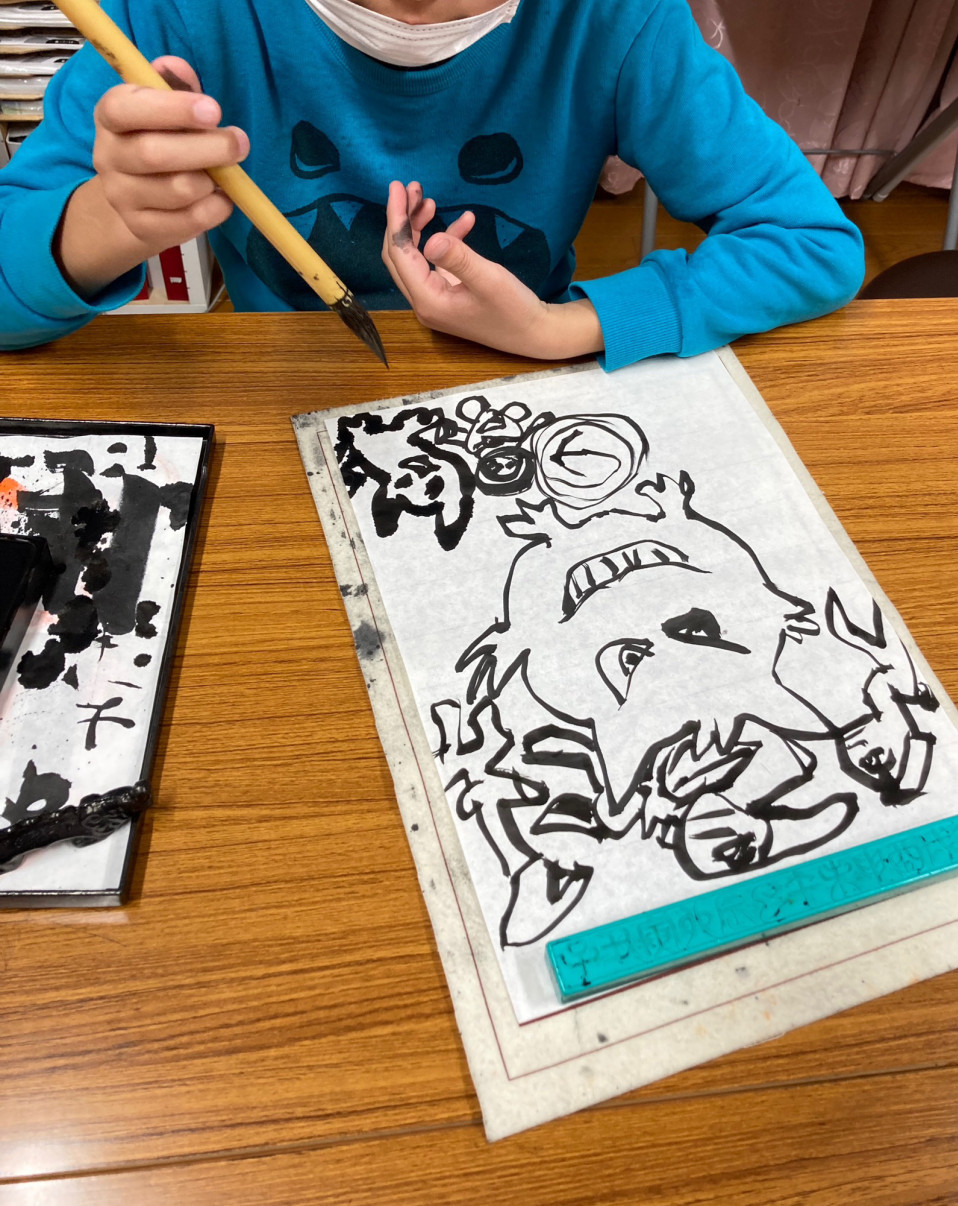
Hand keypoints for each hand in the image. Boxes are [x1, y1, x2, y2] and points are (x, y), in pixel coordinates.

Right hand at [56, 57, 248, 297]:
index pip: (126, 109)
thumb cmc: (158, 139)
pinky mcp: (143, 228)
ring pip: (177, 190)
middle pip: (154, 153)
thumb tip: (178, 68)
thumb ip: (173, 84)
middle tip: (239, 144)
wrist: (136, 201)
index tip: (214, 110)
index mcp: (110, 116)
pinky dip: (216, 209)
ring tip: (225, 173)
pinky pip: (189, 221)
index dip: (172, 109)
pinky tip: (222, 197)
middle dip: (206, 148)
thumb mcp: (161, 105)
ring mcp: (122, 196)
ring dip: (212, 181)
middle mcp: (108, 156)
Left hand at [381, 180, 603, 359]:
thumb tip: (431, 238)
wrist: (534, 335)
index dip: (396, 219)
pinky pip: (436, 263)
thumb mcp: (489, 280)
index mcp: (428, 300)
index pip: (399, 254)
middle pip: (399, 256)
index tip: (398, 187)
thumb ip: (459, 258)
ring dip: (418, 228)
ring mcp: (436, 299)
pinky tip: (466, 220)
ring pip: (415, 258)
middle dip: (402, 220)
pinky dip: (445, 240)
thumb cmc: (514, 310)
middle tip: (412, 187)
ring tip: (428, 199)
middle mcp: (424, 302)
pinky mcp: (449, 295)